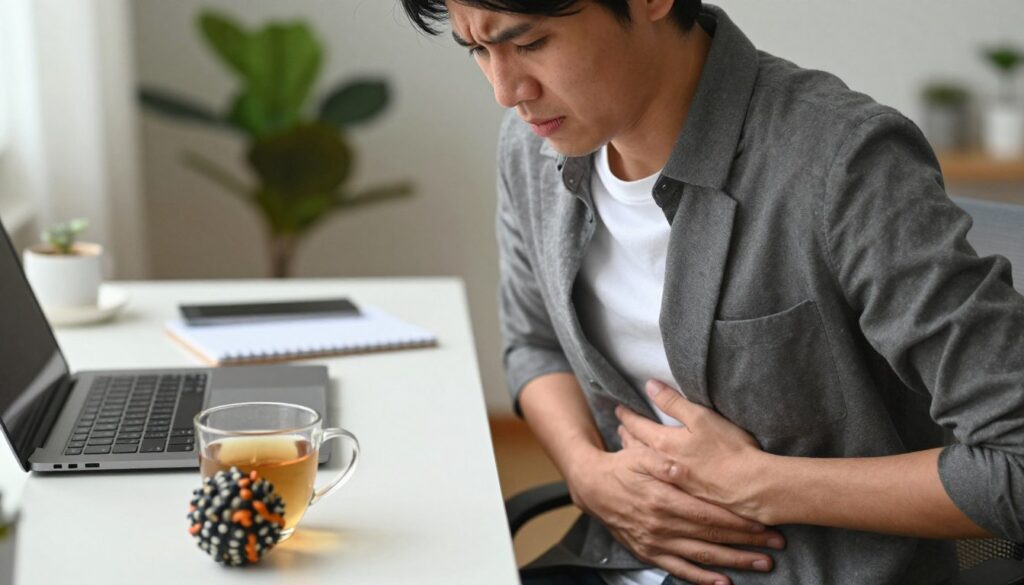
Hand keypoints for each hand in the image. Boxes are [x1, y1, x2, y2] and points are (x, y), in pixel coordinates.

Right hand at [566, 443, 783, 584]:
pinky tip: (723, 583)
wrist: (593, 488)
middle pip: (711, 535)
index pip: (709, 513)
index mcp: (663, 499)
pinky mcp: (649, 553)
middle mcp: (661, 524)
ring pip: (701, 555)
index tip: (764, 522)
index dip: (738, 520)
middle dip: (747, 542)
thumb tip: (682, 466)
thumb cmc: (622, 467)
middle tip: (776, 545)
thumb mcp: (640, 456)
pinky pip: (679, 569)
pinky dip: (702, 578)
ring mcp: (655, 542)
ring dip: (734, 561)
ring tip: (762, 564)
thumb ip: (664, 462)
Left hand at [616, 379, 768, 520]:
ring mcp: (670, 483)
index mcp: (663, 443)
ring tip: (629, 448)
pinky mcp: (682, 496)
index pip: (637, 426)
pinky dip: (648, 473)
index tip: (619, 409)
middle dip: (626, 435)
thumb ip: (673, 402)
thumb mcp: (701, 418)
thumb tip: (650, 385)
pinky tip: (651, 474)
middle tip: (620, 428)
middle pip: (636, 447)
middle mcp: (661, 465)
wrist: (749, 488)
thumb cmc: (729, 450)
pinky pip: (656, 480)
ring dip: (634, 455)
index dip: (627, 415)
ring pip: (644, 467)